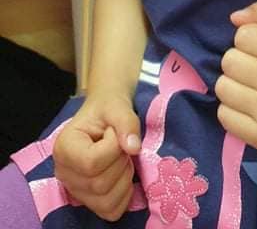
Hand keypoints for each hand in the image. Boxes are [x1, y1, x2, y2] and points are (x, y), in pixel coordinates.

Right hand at [54, 92, 140, 219]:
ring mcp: (75, 191)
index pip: (91, 163)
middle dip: (120, 161)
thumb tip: (133, 148)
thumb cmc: (107, 108)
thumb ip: (125, 122)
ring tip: (120, 156)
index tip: (113, 131)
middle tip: (120, 143)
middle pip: (99, 184)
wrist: (106, 113)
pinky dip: (124, 193)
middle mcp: (64, 173)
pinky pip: (112, 210)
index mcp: (63, 148)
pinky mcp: (90, 202)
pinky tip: (121, 172)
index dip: (112, 147)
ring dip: (124, 177)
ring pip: (106, 201)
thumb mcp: (116, 105)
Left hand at [215, 2, 256, 149]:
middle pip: (229, 61)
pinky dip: (230, 110)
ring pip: (222, 87)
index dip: (246, 39)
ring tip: (248, 89)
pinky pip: (223, 115)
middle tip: (252, 71)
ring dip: (230, 86)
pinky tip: (247, 109)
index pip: (244, 35)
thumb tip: (235, 17)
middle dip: (236, 62)